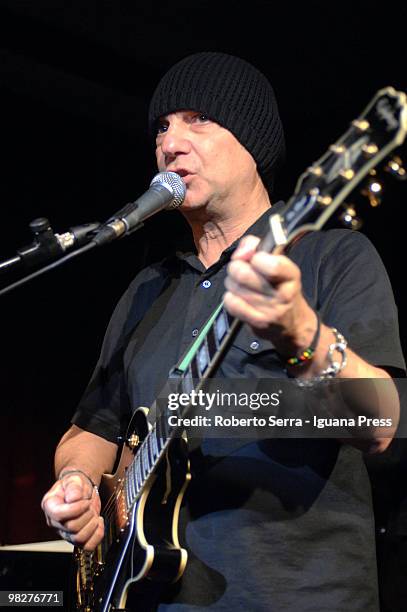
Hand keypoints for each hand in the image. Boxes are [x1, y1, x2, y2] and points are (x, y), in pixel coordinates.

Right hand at [41, 471, 103, 550]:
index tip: (85, 501)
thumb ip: (73, 487)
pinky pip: (88, 546)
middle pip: (72, 528)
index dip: (75, 509)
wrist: (81, 491)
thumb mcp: (73, 480)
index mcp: (50, 506)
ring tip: (93, 512)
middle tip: (90, 504)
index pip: (58, 514)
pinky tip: (99, 522)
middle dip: (87, 514)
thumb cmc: (75, 486)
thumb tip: (74, 498)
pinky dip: (98, 535)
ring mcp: (65, 533)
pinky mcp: (77, 539)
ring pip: (79, 538)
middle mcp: (55, 523)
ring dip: (92, 524)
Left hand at [224, 235, 315, 354]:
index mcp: (291, 275)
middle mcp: (283, 294)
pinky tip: (239, 298)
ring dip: (233, 283)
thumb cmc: (280, 287)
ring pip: (234, 286)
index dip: (255, 257)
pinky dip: (230, 298)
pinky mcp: (258, 322)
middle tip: (241, 270)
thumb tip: (241, 252)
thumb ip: (257, 247)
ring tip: (242, 285)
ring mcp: (271, 310)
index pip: (272, 265)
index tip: (255, 258)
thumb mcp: (277, 262)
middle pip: (243, 274)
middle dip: (236, 268)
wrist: (292, 323)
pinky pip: (231, 303)